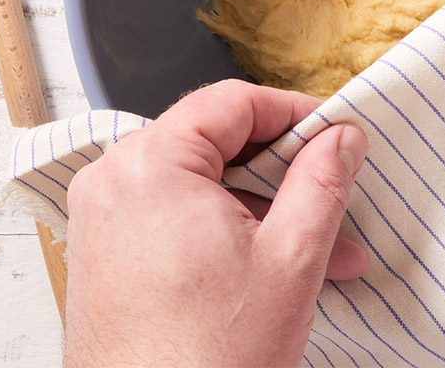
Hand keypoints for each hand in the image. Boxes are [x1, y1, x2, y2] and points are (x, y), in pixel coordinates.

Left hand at [63, 79, 368, 367]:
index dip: (293, 113)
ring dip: (262, 212)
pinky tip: (272, 269)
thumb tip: (341, 138)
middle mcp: (114, 182)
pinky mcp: (105, 255)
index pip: (232, 102)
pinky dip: (224, 232)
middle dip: (284, 175)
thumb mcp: (290, 260)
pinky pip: (174, 218)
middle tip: (334, 195)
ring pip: (200, 186)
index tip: (333, 134)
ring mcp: (103, 220)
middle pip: (215, 142)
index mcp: (151, 166)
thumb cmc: (205, 362)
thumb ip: (322, 183)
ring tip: (322, 256)